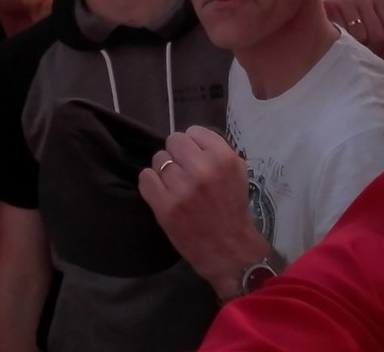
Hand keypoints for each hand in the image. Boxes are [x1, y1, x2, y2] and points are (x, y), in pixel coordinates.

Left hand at [139, 127, 270, 300]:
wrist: (228, 250)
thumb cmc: (232, 209)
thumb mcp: (238, 172)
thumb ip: (217, 151)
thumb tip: (190, 138)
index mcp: (223, 158)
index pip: (193, 132)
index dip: (193, 145)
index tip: (195, 158)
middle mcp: (202, 169)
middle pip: (173, 142)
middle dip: (177, 155)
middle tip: (183, 172)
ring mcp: (181, 188)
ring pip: (158, 159)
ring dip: (164, 171)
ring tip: (175, 186)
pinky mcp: (164, 206)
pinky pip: (145, 177)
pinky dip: (151, 183)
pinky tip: (161, 192)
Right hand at [321, 0, 383, 63]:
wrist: (306, 0)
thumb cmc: (338, 16)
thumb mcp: (361, 20)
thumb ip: (377, 35)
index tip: (378, 59)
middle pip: (378, 36)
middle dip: (372, 53)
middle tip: (361, 60)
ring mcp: (347, 0)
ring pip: (361, 38)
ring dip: (355, 50)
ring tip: (347, 52)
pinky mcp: (331, 6)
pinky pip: (343, 36)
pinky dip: (341, 45)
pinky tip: (335, 44)